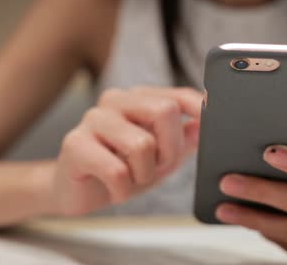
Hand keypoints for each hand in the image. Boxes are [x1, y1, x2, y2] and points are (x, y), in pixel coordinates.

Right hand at [43, 87, 201, 215]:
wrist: (76, 191)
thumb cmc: (120, 169)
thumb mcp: (159, 156)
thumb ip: (184, 139)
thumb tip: (207, 124)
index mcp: (137, 99)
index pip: (176, 95)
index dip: (199, 108)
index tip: (212, 122)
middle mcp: (115, 101)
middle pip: (164, 111)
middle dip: (170, 149)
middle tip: (157, 167)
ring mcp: (93, 119)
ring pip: (142, 144)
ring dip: (144, 174)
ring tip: (131, 179)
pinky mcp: (75, 144)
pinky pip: (116, 170)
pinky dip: (122, 189)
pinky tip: (114, 189)